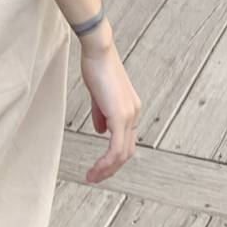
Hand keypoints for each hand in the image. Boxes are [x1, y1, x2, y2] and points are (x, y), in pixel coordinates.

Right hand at [80, 26, 139, 182]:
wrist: (98, 50)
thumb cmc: (97, 66)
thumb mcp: (98, 95)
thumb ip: (101, 113)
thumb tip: (100, 130)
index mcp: (129, 109)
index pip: (126, 140)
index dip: (113, 156)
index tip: (99, 166)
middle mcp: (133, 113)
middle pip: (127, 151)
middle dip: (111, 168)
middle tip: (95, 177)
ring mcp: (129, 115)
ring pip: (122, 153)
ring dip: (107, 169)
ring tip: (92, 176)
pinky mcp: (120, 115)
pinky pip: (116, 147)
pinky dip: (106, 161)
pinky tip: (96, 167)